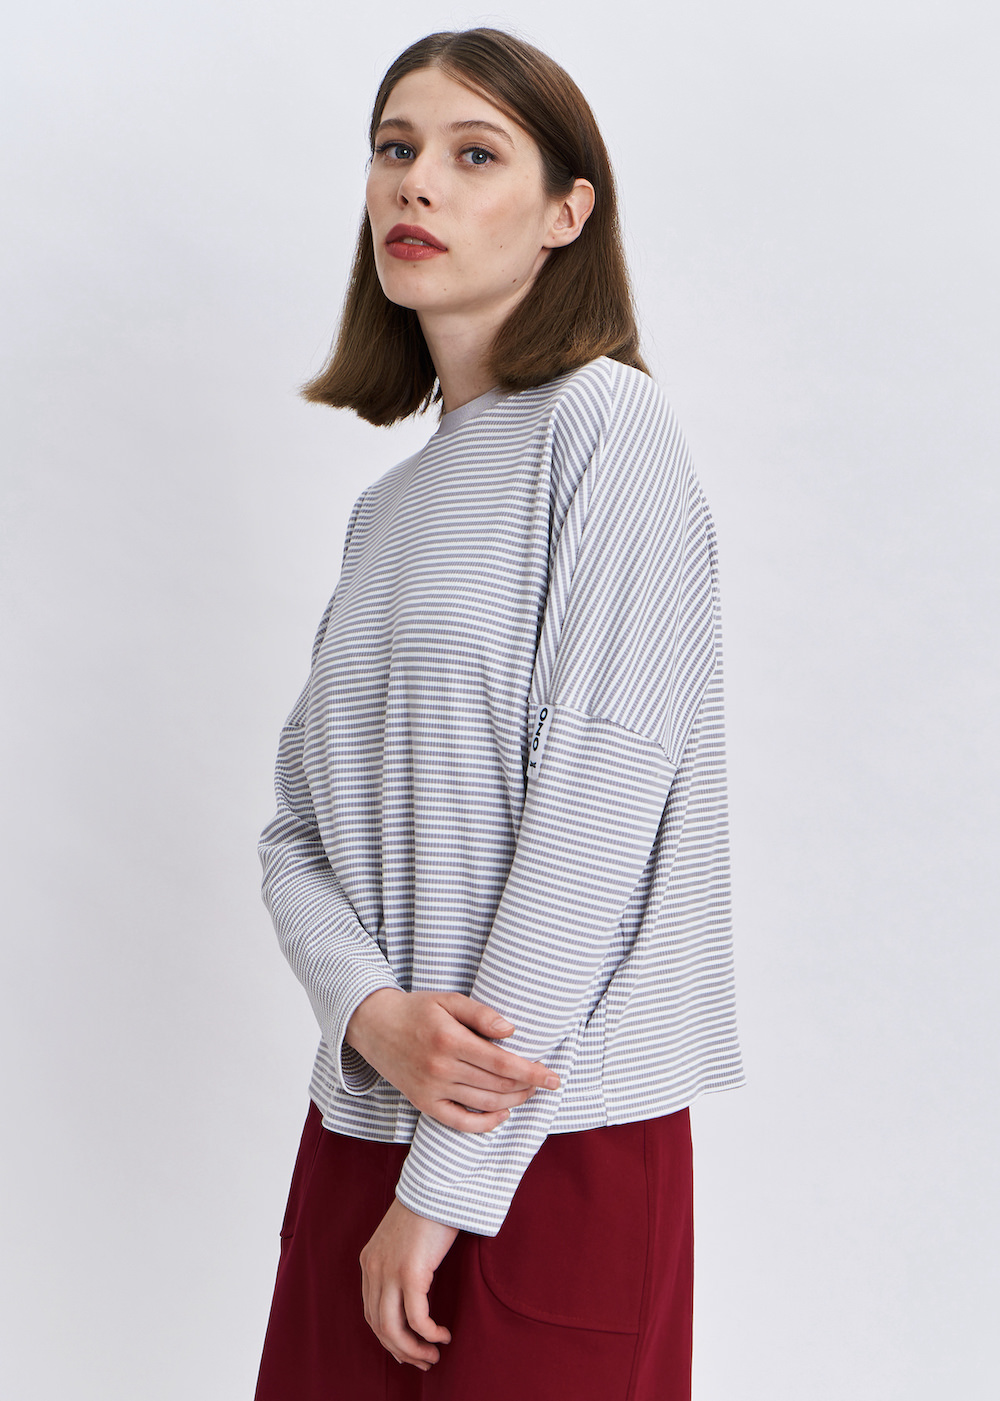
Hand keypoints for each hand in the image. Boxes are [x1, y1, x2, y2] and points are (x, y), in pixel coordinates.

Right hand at [346, 989, 559, 1131]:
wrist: (374, 1025)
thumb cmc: (416, 1010)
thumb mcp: (449, 1000)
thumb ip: (481, 1014)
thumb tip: (511, 1031)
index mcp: (450, 1040)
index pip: (501, 1062)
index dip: (531, 1072)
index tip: (553, 1077)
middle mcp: (441, 1068)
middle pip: (497, 1085)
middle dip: (527, 1086)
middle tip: (545, 1081)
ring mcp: (431, 1089)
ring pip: (483, 1103)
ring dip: (512, 1100)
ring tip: (528, 1092)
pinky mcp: (423, 1103)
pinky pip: (459, 1122)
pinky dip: (485, 1123)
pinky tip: (502, 1114)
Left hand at [360, 1197, 458, 1369]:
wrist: (437, 1182)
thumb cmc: (429, 1207)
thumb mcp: (405, 1238)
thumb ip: (402, 1261)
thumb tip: (415, 1288)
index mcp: (369, 1261)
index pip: (371, 1313)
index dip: (389, 1338)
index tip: (408, 1350)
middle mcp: (373, 1268)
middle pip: (379, 1326)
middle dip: (402, 1350)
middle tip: (423, 1362)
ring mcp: (389, 1271)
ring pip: (394, 1329)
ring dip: (414, 1349)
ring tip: (433, 1356)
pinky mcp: (411, 1272)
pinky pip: (417, 1318)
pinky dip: (430, 1333)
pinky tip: (443, 1336)